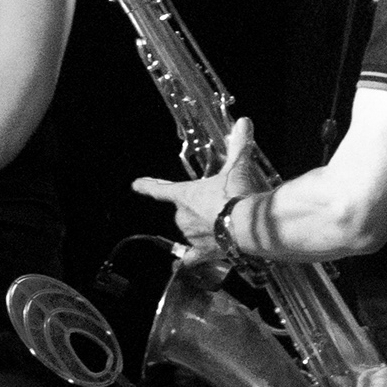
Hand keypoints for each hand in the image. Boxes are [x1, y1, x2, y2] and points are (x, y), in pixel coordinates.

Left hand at [132, 115, 260, 252]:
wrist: (250, 226)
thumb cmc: (238, 195)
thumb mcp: (238, 168)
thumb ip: (238, 146)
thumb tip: (244, 122)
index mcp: (186, 195)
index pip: (161, 189)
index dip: (148, 186)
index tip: (136, 185)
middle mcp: (184, 217)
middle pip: (181, 211)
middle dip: (195, 208)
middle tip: (216, 202)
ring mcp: (193, 236)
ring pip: (188, 231)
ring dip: (200, 227)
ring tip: (221, 222)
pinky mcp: (205, 252)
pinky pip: (192, 258)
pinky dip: (189, 260)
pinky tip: (184, 264)